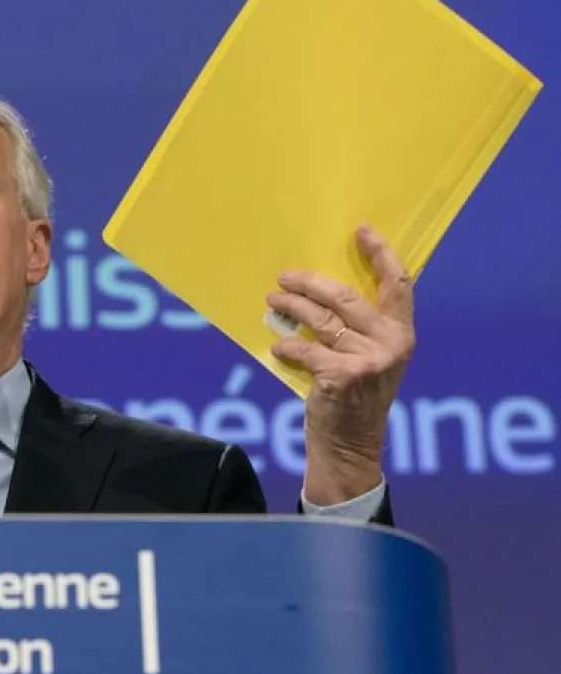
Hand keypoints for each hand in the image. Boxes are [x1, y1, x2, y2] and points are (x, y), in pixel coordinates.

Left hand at [267, 224, 415, 505]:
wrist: (350, 444)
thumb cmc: (355, 395)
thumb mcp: (370, 358)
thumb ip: (358, 328)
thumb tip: (319, 291)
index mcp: (402, 333)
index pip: (398, 284)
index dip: (381, 253)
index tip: (361, 229)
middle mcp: (391, 343)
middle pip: (345, 296)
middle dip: (309, 283)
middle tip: (284, 276)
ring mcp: (368, 360)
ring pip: (320, 320)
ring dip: (290, 307)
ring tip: (271, 301)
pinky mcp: (342, 376)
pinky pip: (305, 349)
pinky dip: (287, 346)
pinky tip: (277, 346)